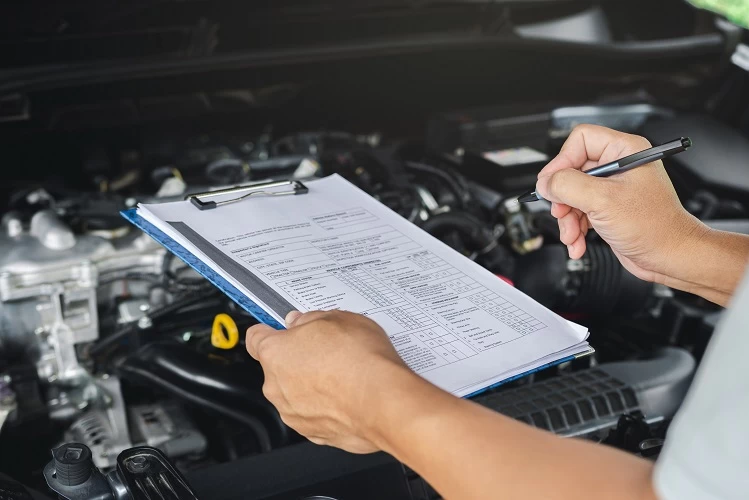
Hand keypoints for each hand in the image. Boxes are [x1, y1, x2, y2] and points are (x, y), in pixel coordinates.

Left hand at [245, 310, 415, 452]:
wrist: (383, 403)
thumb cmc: (360, 361)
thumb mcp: (338, 319)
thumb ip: (311, 319)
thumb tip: (302, 322)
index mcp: (275, 353)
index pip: (256, 338)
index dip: (270, 331)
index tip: (281, 330)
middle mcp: (277, 386)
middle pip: (278, 367)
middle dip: (298, 358)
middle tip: (327, 350)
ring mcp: (293, 413)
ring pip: (296, 393)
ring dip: (312, 384)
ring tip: (344, 374)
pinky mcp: (314, 434)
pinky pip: (314, 414)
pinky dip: (327, 406)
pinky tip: (349, 395)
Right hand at [535, 124, 703, 283]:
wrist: (669, 256)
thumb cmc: (655, 227)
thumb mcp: (603, 200)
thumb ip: (567, 186)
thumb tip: (546, 182)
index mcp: (624, 151)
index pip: (580, 141)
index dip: (562, 161)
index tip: (552, 183)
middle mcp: (618, 166)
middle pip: (571, 171)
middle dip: (563, 198)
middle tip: (561, 212)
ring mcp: (612, 189)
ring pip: (572, 195)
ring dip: (567, 218)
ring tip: (572, 234)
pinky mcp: (608, 209)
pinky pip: (579, 212)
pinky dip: (575, 228)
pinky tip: (578, 242)